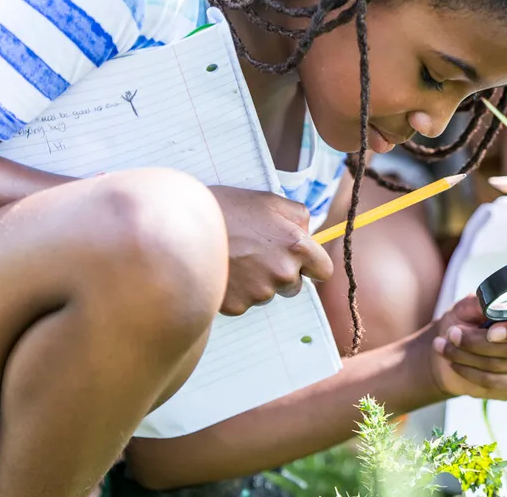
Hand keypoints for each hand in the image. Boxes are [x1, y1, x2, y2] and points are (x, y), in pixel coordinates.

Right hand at [209, 185, 333, 315]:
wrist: (182, 228)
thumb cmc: (226, 209)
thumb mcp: (268, 200)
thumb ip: (298, 215)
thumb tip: (308, 231)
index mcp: (296, 246)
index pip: (324, 271)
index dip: (312, 265)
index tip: (302, 262)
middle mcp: (283, 273)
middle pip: (294, 285)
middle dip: (281, 273)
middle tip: (256, 253)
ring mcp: (259, 292)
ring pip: (267, 293)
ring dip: (257, 281)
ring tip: (234, 258)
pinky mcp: (237, 306)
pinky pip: (244, 302)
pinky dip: (236, 290)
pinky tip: (223, 271)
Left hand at [424, 295, 506, 400]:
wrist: (456, 349)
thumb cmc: (467, 321)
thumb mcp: (469, 306)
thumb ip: (482, 303)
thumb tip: (490, 305)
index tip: (490, 333)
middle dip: (477, 343)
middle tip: (451, 334)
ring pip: (499, 366)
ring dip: (466, 357)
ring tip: (443, 346)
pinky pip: (493, 383)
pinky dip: (469, 373)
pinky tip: (455, 364)